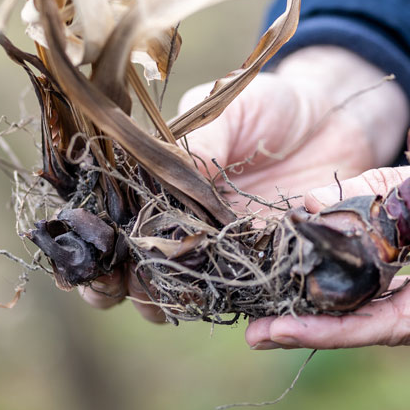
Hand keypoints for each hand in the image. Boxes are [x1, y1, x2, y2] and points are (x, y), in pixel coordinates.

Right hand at [80, 45, 409, 313]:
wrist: (334, 116)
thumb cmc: (270, 104)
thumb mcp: (228, 110)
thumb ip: (200, 143)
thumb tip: (168, 171)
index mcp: (157, 182)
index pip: (108, 221)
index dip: (85, 244)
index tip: (75, 257)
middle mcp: (181, 223)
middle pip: (132, 268)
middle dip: (111, 286)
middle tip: (109, 289)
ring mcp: (221, 249)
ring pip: (176, 294)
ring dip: (159, 303)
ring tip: (157, 300)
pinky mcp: (262, 266)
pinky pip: (234, 297)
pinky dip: (217, 305)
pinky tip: (207, 304)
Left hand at [245, 115, 409, 349]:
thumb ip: (387, 192)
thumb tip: (312, 206)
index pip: (398, 321)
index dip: (330, 329)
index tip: (272, 332)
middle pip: (397, 330)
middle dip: (329, 323)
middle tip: (261, 320)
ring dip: (354, 312)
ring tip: (287, 305)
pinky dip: (385, 301)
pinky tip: (342, 290)